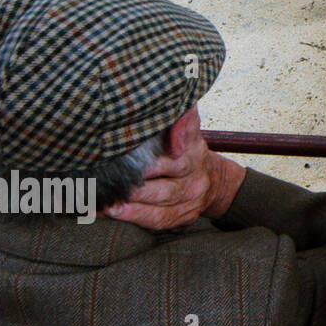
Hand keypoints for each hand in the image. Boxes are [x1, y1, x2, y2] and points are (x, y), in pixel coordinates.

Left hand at [104, 106, 246, 229]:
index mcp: (193, 150)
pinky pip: (159, 221)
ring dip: (134, 207)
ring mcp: (190, 200)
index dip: (161, 158)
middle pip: (170, 184)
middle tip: (114, 186)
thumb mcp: (190, 131)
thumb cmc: (187, 153)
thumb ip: (181, 118)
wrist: (216, 182)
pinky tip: (114, 215)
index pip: (180, 151)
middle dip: (141, 187)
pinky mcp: (182, 218)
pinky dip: (136, 219)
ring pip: (163, 205)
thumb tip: (175, 104)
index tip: (138, 157)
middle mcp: (194, 176)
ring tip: (110, 206)